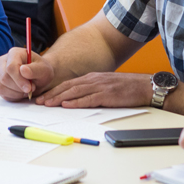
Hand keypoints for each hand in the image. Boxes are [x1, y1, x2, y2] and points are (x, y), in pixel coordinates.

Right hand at [0, 47, 55, 100]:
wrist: (39, 77)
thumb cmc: (41, 71)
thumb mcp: (44, 70)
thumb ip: (35, 69)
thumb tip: (23, 70)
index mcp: (14, 53)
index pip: (10, 67)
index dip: (19, 80)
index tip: (29, 88)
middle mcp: (3, 61)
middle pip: (4, 78)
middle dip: (19, 87)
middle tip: (31, 89)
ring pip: (1, 87)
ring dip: (16, 93)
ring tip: (27, 90)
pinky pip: (1, 93)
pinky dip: (12, 96)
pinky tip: (21, 92)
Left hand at [36, 72, 151, 107]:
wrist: (145, 86)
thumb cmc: (127, 88)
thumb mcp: (106, 85)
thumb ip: (92, 90)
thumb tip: (77, 98)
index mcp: (92, 78)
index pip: (69, 83)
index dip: (54, 90)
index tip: (43, 97)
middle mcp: (93, 80)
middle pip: (68, 87)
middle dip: (52, 94)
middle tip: (38, 101)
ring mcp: (100, 86)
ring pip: (75, 92)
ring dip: (59, 98)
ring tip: (47, 103)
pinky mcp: (107, 95)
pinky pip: (89, 99)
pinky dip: (76, 102)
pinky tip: (67, 105)